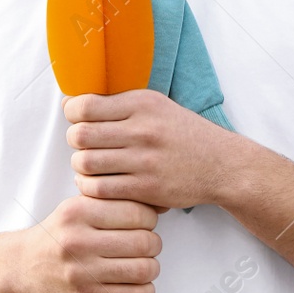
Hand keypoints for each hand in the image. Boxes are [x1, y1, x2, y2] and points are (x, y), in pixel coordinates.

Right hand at [21, 193, 160, 292]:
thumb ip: (111, 202)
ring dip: (151, 267)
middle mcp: (78, 241)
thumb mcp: (77, 207)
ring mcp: (82, 272)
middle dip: (153, 244)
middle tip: (146, 245)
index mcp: (77, 212)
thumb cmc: (58, 237)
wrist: (26, 266)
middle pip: (144, 242)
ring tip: (142, 264)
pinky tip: (136, 283)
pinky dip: (146, 290)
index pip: (136, 212)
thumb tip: (158, 205)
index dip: (149, 218)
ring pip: (144, 270)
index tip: (144, 224)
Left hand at [64, 89, 239, 210]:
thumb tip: (74, 103)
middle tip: (83, 144)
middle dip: (74, 140)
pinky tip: (98, 182)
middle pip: (80, 135)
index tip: (75, 118)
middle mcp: (142, 130)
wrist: (222, 165)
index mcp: (142, 104)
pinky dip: (90, 187)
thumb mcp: (156, 106)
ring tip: (90, 164)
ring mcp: (145, 161)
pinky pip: (100, 189)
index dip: (71, 113)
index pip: (85, 106)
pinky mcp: (147, 188)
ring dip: (81, 165)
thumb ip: (120, 104)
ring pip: (85, 163)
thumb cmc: (183, 134)